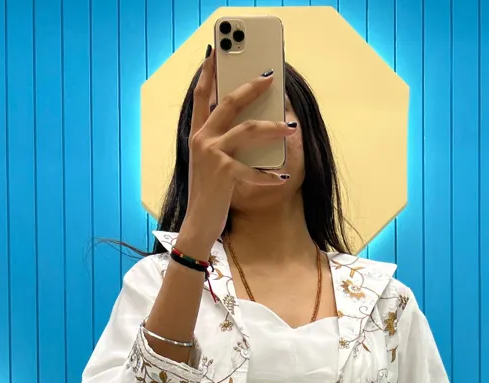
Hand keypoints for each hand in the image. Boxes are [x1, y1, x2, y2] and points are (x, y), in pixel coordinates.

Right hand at [178, 50, 297, 253]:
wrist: (198, 224)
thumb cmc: (209, 194)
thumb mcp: (212, 163)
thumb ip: (223, 141)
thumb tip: (251, 123)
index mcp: (197, 134)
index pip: (201, 95)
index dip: (208, 72)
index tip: (216, 52)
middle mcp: (202, 139)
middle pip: (230, 102)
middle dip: (252, 86)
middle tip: (271, 77)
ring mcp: (211, 154)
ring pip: (248, 129)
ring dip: (273, 127)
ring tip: (291, 128)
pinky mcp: (223, 173)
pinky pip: (253, 169)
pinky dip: (269, 175)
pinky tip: (282, 177)